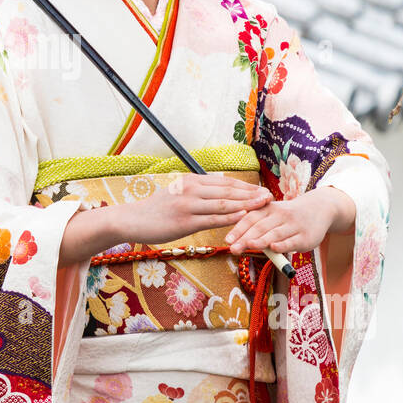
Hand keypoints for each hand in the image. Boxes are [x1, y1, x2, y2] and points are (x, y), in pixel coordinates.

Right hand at [115, 173, 273, 248]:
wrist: (132, 219)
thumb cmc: (155, 209)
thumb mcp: (176, 194)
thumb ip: (196, 192)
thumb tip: (217, 193)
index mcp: (191, 181)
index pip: (224, 182)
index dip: (245, 186)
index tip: (261, 189)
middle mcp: (191, 189)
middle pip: (228, 190)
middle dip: (251, 194)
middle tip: (270, 196)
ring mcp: (188, 205)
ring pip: (223, 203)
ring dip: (246, 204)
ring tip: (263, 206)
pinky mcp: (185, 221)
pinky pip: (213, 219)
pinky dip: (230, 218)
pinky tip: (244, 218)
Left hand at [226, 187, 355, 254]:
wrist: (320, 209)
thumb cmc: (289, 216)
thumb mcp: (273, 215)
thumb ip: (257, 225)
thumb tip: (236, 241)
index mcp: (268, 209)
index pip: (251, 218)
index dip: (238, 229)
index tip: (227, 240)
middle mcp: (280, 215)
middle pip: (260, 227)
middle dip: (245, 238)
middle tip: (233, 248)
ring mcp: (293, 225)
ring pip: (275, 233)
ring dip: (261, 240)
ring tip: (249, 245)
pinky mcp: (305, 236)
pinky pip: (292, 240)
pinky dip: (283, 244)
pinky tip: (274, 248)